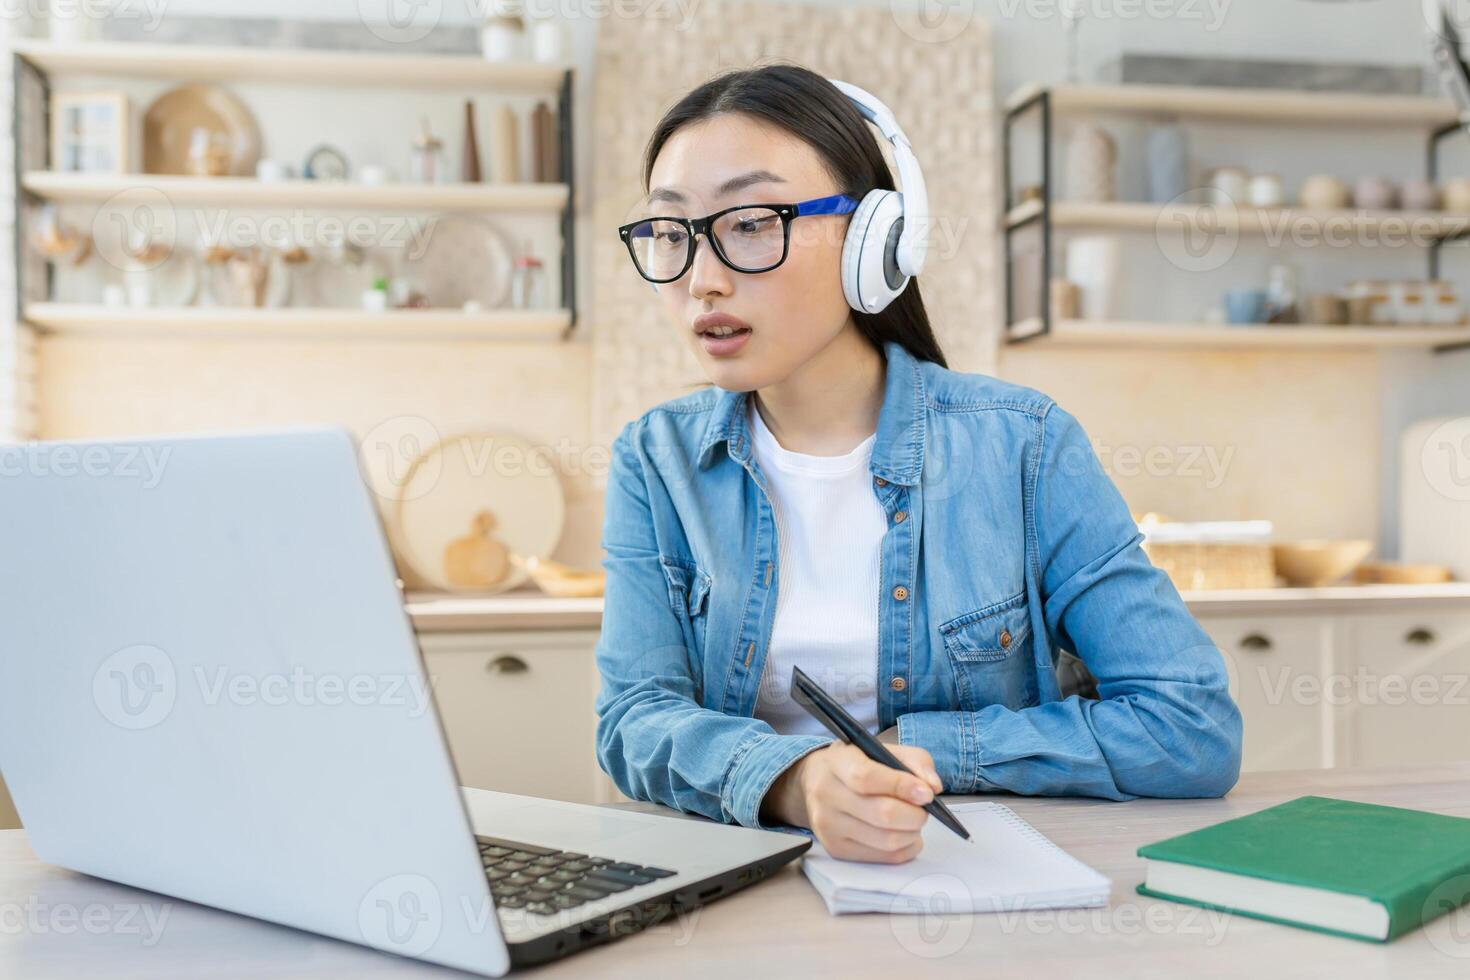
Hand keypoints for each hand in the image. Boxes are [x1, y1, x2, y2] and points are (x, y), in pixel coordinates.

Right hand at [761, 742, 943, 863]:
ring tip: (913, 820)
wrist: (817, 782)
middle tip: (924, 808)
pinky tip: (905, 834)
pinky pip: (884, 857)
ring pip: (887, 841)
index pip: (867, 778)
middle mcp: (827, 794)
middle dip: (915, 814)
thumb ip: (914, 761)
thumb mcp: (883, 749)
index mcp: (837, 762)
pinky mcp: (837, 849)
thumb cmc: (857, 764)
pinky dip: (906, 848)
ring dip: (912, 833)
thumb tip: (932, 787)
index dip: (901, 786)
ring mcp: (829, 826)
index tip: (926, 793)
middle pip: (882, 814)